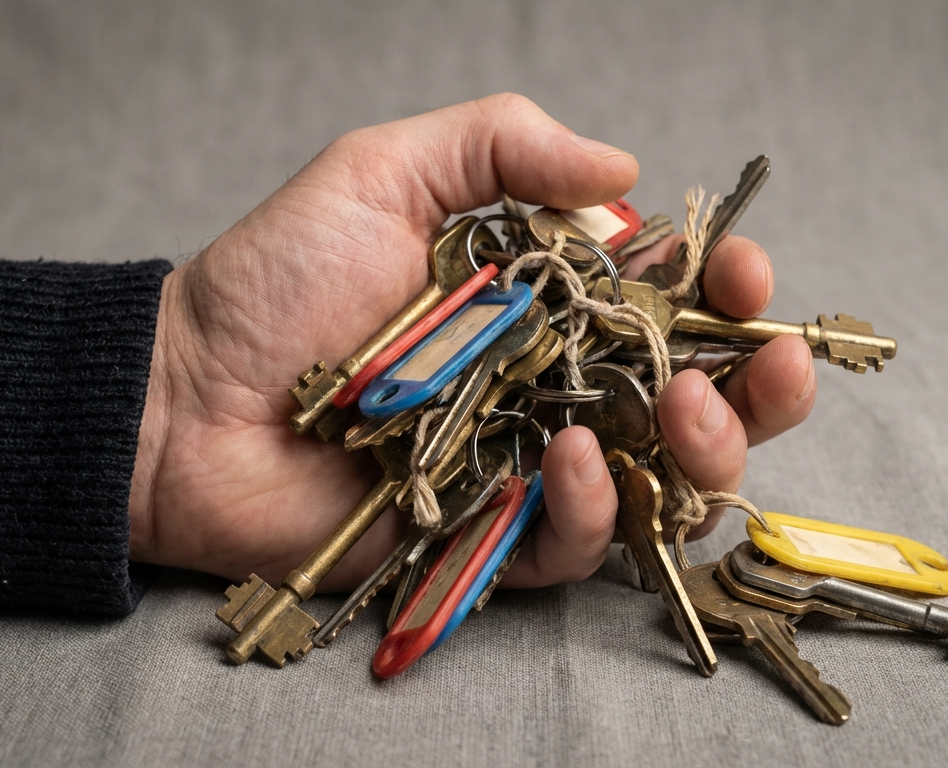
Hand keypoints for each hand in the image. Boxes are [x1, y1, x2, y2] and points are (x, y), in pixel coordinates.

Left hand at [126, 94, 816, 590]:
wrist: (183, 396)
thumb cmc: (275, 281)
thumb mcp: (385, 171)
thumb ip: (502, 144)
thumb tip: (627, 170)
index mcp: (550, 302)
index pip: (675, 303)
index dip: (731, 291)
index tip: (744, 275)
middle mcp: (556, 386)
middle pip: (703, 404)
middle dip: (758, 389)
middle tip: (764, 364)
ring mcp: (527, 467)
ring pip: (667, 486)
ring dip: (706, 453)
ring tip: (681, 410)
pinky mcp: (490, 538)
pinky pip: (576, 543)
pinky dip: (594, 506)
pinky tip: (573, 458)